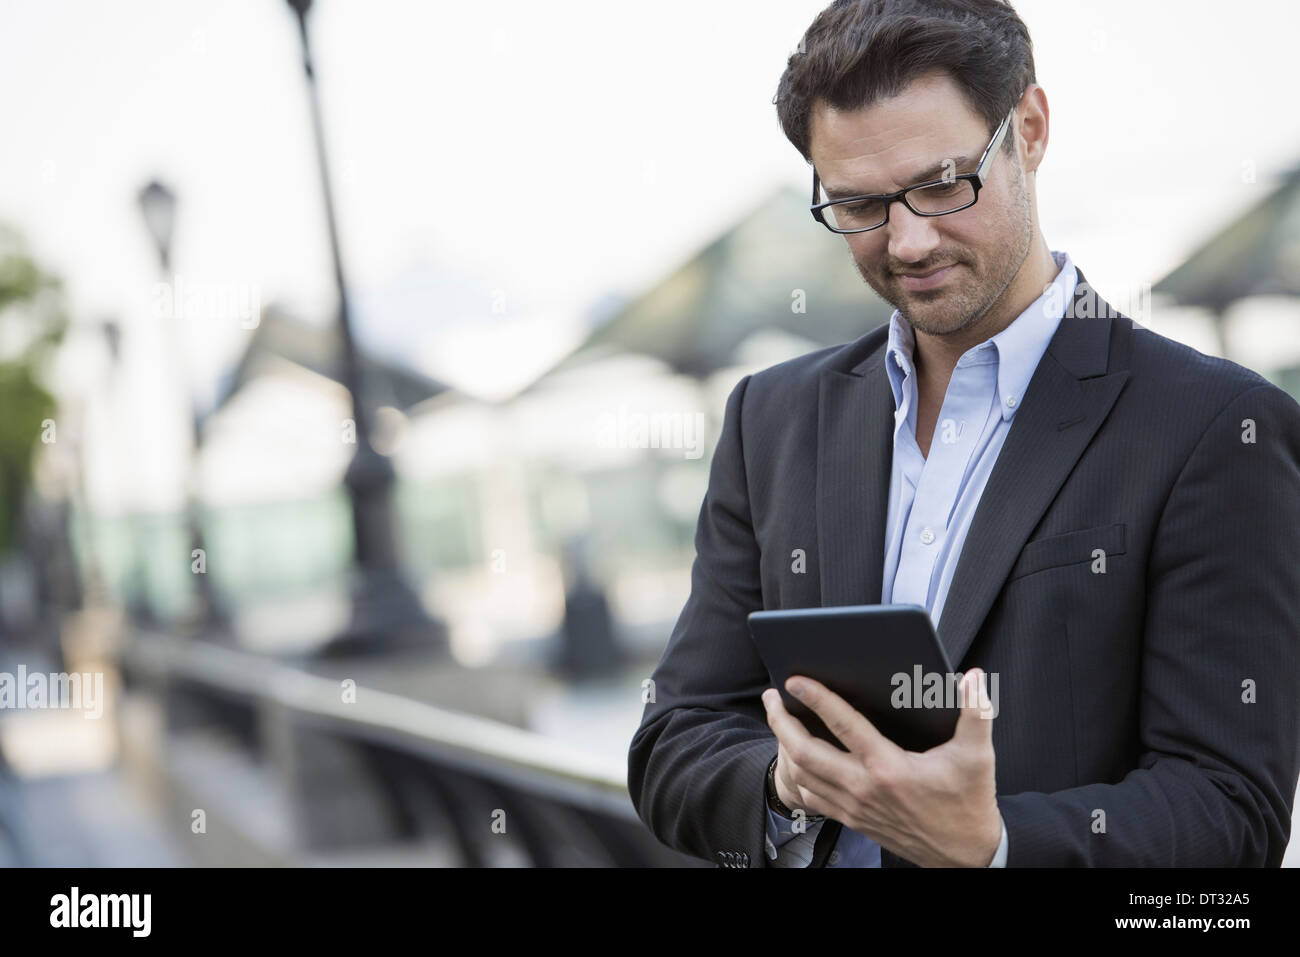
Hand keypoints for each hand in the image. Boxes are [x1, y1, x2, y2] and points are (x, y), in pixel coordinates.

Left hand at [761, 668, 1001, 866]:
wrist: (965, 854)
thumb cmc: (968, 802)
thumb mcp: (977, 756)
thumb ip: (976, 713)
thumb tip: (975, 678)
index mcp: (889, 768)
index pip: (844, 725)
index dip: (817, 699)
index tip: (796, 679)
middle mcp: (864, 788)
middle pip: (805, 752)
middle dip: (781, 721)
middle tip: (772, 696)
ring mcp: (854, 807)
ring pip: (802, 775)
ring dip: (784, 745)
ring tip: (779, 719)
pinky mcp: (852, 820)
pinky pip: (811, 796)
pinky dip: (796, 773)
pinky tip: (796, 755)